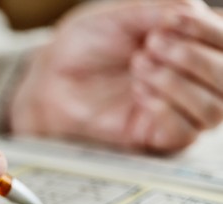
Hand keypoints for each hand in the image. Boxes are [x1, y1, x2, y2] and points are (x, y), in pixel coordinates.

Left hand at [10, 0, 217, 152]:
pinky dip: (166, 110)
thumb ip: (157, 10)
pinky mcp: (152, 135)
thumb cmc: (85, 46)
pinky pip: (184, 133)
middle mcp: (186, 80)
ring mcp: (172, 111)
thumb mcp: (118, 16)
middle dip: (191, 59)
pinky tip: (140, 93)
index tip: (173, 21)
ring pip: (212, 110)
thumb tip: (193, 11)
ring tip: (139, 66)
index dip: (207, 31)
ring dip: (177, 84)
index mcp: (185, 45)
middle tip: (151, 46)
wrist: (52, 79)